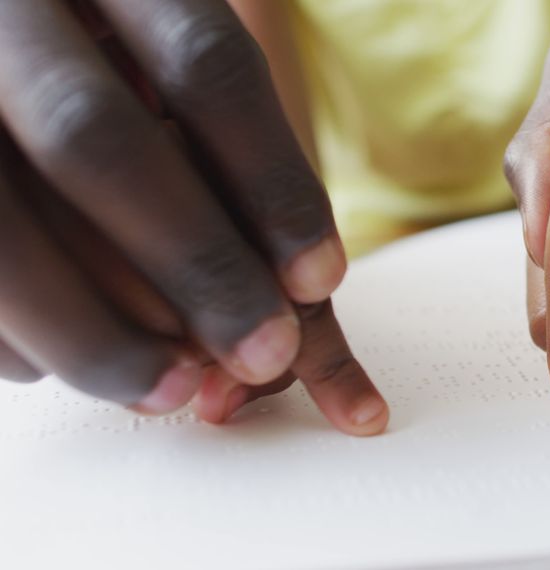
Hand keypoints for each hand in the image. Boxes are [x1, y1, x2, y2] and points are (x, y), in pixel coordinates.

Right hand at [0, 0, 386, 433]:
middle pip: (96, 138)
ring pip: (1, 223)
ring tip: (171, 388)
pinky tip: (57, 366)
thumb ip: (218, 142)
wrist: (9, 27)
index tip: (321, 281)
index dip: (271, 180)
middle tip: (267, 354)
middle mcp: (5, 11)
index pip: (205, 64)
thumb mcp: (164, 58)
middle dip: (192, 262)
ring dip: (91, 329)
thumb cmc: (109, 60)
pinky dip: (12, 334)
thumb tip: (293, 289)